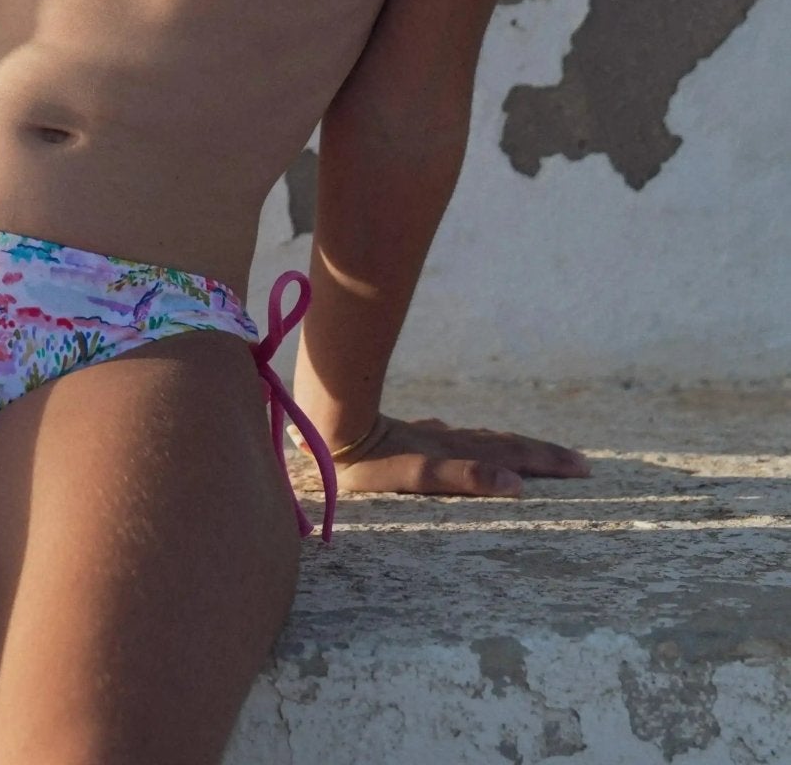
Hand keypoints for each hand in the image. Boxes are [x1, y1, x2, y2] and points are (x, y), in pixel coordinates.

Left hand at [293, 412, 590, 496]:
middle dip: (543, 455)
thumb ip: (465, 477)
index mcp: (457, 450)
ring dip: (516, 449)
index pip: (514, 454)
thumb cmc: (368, 462)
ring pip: (485, 440)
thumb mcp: (417, 474)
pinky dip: (480, 447)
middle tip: (582, 464)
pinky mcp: (411, 438)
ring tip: (540, 455)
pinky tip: (472, 447)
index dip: (547, 461)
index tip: (584, 466)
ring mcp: (432, 437)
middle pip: (506, 445)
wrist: (328, 428)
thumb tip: (515, 484)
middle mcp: (450, 439)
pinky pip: (458, 442)